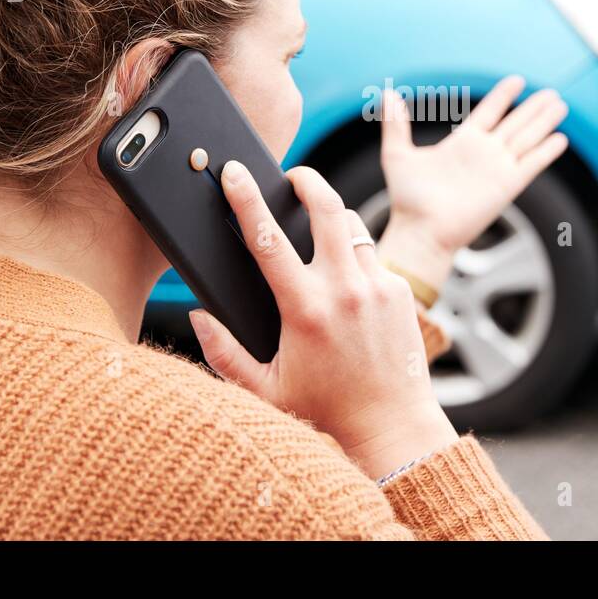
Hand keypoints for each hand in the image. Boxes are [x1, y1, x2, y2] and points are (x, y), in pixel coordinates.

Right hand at [189, 161, 457, 479]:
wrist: (391, 426)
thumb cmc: (324, 410)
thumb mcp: (263, 389)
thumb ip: (223, 352)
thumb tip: (197, 314)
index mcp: (304, 309)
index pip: (267, 238)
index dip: (246, 199)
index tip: (234, 173)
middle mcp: (344, 290)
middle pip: (326, 207)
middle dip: (306, 179)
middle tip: (291, 175)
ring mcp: (377, 287)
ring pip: (352, 226)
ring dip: (332, 218)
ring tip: (317, 227)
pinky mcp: (400, 291)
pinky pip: (372, 255)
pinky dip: (355, 257)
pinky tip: (345, 280)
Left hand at [377, 76, 568, 287]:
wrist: (420, 231)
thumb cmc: (407, 200)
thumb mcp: (397, 155)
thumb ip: (396, 124)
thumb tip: (387, 93)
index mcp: (462, 143)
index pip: (489, 112)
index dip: (503, 96)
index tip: (517, 81)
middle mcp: (483, 154)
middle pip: (515, 123)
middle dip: (533, 108)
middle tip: (551, 93)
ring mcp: (497, 169)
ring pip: (527, 138)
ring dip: (544, 122)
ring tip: (560, 105)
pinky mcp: (506, 187)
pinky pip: (531, 164)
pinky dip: (546, 152)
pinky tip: (560, 139)